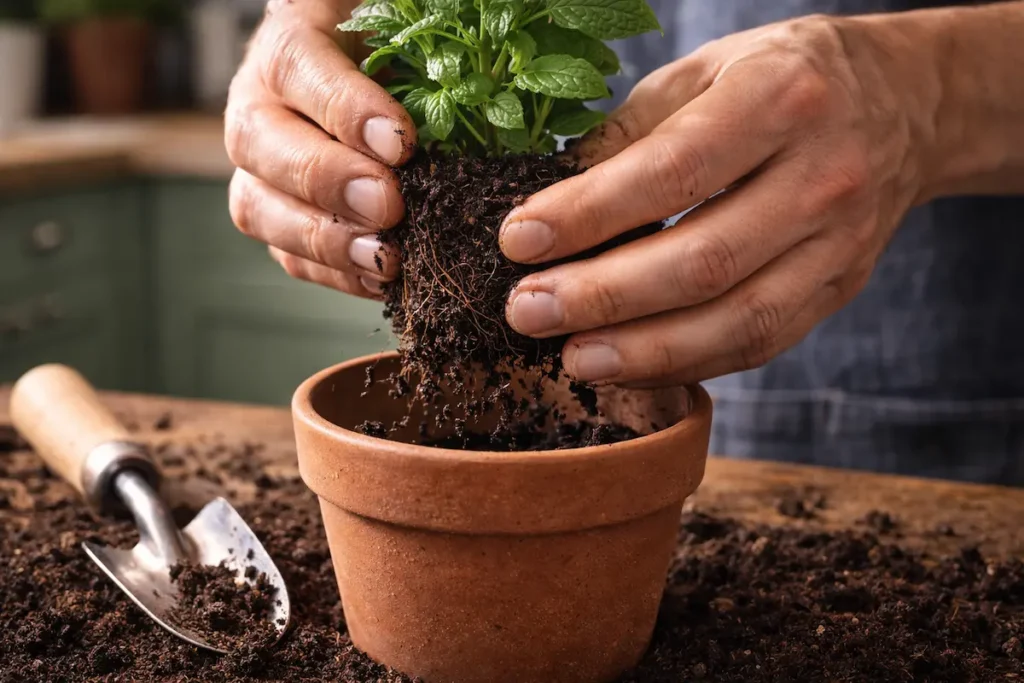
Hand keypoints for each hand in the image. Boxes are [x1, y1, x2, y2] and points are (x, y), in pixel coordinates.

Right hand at [225, 0, 414, 297]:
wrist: (384, 82)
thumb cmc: (404, 51)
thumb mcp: (406, 35)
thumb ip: (424, 55)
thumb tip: (439, 116)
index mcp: (290, 41)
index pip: (298, 66)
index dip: (345, 110)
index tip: (401, 144)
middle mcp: (258, 103)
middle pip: (259, 143)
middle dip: (327, 181)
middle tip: (388, 205)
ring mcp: (259, 168)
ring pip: (258, 208)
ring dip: (323, 240)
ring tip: (383, 258)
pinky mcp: (280, 218)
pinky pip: (289, 255)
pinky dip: (334, 274)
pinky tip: (382, 281)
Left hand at [500, 14, 925, 387]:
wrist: (904, 105)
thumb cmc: (782, 79)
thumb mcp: (706, 70)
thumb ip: (631, 133)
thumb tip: (550, 201)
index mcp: (780, 99)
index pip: (672, 170)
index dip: (589, 213)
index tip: (518, 240)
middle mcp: (821, 176)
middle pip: (703, 260)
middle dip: (603, 297)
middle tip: (526, 312)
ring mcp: (838, 244)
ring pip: (737, 320)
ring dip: (644, 352)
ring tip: (571, 358)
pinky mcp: (837, 289)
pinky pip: (760, 343)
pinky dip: (689, 363)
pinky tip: (629, 366)